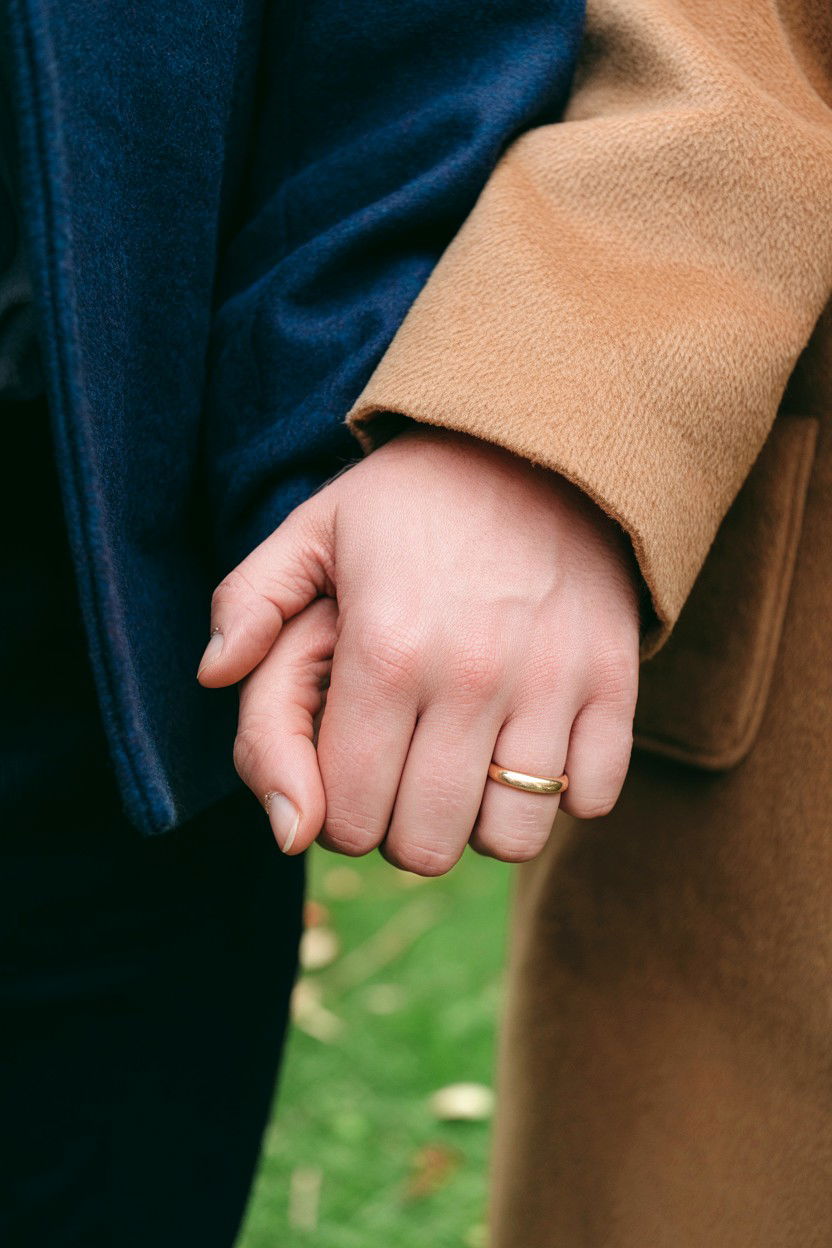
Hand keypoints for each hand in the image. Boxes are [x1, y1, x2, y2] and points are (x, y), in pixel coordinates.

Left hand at [198, 427, 640, 873]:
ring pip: (511, 838)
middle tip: (404, 778)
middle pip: (423, 845)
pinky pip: (593, 795)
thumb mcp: (312, 530)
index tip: (347, 777)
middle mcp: (468, 676)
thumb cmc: (411, 500)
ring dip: (480, 822)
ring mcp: (551, 682)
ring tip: (468, 771)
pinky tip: (532, 747)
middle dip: (399, 829)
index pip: (343, 815)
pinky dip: (564, 792)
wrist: (537, 440)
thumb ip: (245, 603)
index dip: (332, 815)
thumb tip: (212, 679)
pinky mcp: (613, 679)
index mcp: (381, 650)